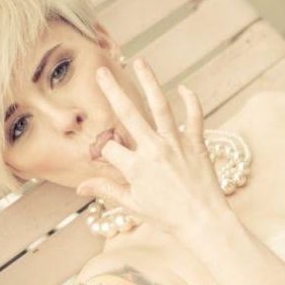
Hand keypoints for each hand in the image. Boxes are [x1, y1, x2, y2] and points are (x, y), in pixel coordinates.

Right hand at [76, 58, 231, 236]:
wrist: (203, 222)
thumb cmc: (168, 217)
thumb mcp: (133, 205)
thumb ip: (107, 190)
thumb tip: (80, 185)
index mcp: (135, 167)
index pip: (109, 147)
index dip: (104, 149)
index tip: (108, 154)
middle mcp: (153, 150)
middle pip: (128, 113)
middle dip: (112, 90)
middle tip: (102, 72)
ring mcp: (176, 144)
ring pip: (160, 106)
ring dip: (149, 82)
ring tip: (140, 62)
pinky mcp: (197, 144)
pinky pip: (195, 117)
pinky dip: (191, 101)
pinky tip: (183, 87)